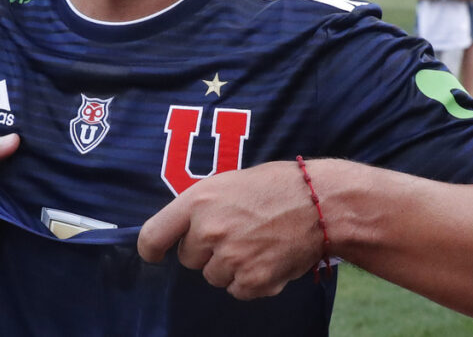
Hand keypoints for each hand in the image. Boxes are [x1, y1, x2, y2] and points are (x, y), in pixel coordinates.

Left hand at [138, 160, 321, 299]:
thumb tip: (182, 231)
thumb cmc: (275, 187)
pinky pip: (237, 290)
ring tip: (256, 242)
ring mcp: (230, 258)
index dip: (152, 250)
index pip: (153, 235)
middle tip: (236, 232)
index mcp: (198, 201)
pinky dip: (250, 280)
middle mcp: (209, 230)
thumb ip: (201, 207)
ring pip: (213, 276)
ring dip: (229, 266)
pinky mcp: (252, 280)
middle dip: (206, 251)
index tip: (156, 255)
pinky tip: (267, 257)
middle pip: (188, 259)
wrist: (320, 203)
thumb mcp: (228, 183)